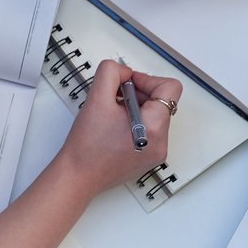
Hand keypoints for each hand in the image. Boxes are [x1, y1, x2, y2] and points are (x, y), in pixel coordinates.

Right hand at [53, 60, 180, 192]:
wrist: (78, 176)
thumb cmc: (86, 146)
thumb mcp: (96, 98)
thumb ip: (111, 73)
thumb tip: (125, 71)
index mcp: (154, 127)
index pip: (170, 87)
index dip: (147, 79)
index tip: (127, 84)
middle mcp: (161, 142)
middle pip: (162, 101)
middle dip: (139, 94)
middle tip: (115, 99)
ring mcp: (157, 152)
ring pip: (155, 115)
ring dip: (136, 107)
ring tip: (113, 116)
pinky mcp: (149, 157)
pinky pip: (150, 130)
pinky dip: (135, 122)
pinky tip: (116, 128)